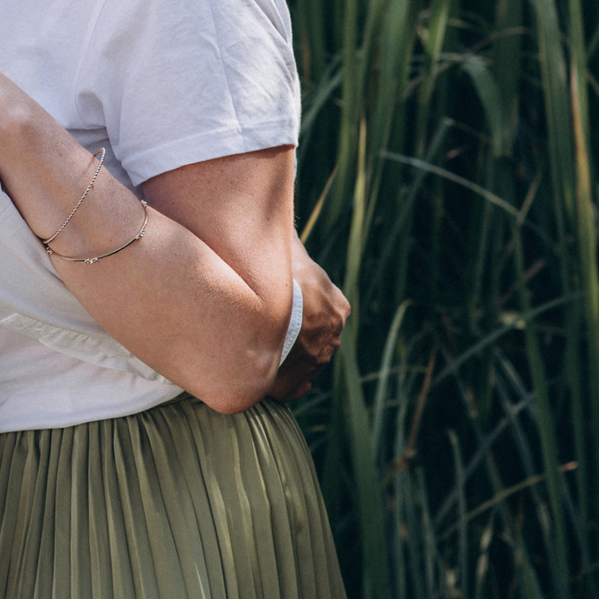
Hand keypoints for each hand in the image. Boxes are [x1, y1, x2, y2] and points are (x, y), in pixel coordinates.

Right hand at [266, 235, 346, 401]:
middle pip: (314, 336)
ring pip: (303, 361)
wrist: (269, 311)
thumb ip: (291, 240)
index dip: (304, 306)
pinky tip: (265, 370)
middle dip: (296, 333)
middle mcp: (333, 337)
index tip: (286, 303)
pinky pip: (292, 386)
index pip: (326, 308)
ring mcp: (316, 362)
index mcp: (338, 308)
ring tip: (261, 344)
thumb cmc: (282, 275)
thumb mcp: (291, 248)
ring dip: (286, 356)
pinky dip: (280, 381)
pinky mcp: (295, 384)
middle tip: (270, 325)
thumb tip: (282, 212)